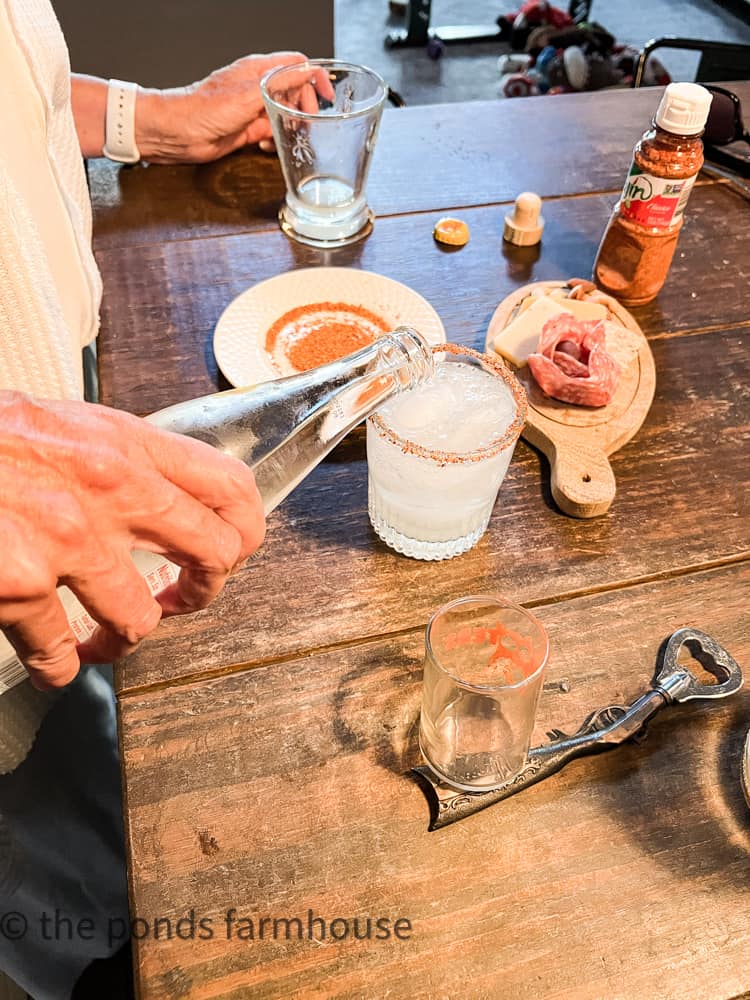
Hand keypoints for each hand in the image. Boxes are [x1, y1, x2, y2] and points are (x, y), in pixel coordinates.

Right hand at [0, 392, 264, 689]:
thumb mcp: (63, 423)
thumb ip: (119, 458)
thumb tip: (166, 497)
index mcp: (123, 443)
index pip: (230, 486)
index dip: (247, 530)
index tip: (231, 553)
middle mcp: (108, 489)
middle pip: (214, 556)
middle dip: (204, 593)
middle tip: (183, 601)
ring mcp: (65, 540)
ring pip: (141, 620)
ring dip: (124, 640)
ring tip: (104, 639)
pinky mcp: (16, 586)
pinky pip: (61, 653)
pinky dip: (59, 668)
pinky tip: (51, 659)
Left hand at [136, 52, 332, 163]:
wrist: (178, 132)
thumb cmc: (204, 110)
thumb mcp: (250, 94)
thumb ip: (281, 83)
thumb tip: (307, 73)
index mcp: (259, 70)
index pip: (297, 65)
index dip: (315, 78)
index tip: (327, 97)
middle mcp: (258, 87)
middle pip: (296, 92)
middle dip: (306, 109)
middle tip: (308, 125)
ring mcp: (254, 108)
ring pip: (286, 114)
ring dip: (292, 127)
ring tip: (290, 137)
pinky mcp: (249, 129)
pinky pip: (273, 133)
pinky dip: (277, 141)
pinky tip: (269, 146)